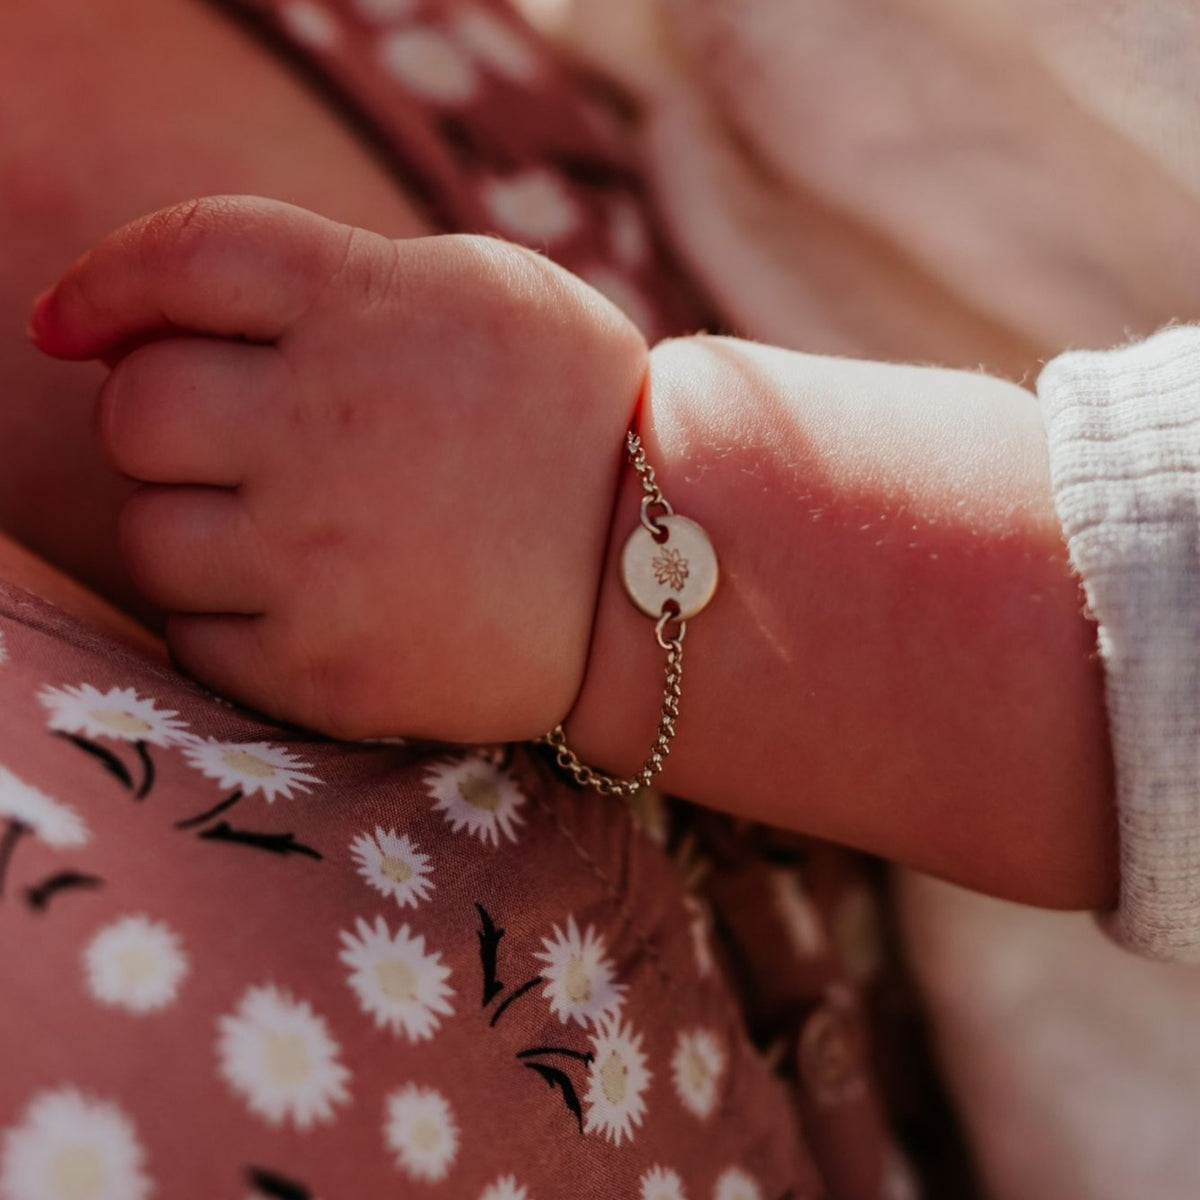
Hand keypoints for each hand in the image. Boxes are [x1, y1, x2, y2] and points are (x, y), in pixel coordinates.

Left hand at [30, 196, 648, 740]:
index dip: (107, 285)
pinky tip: (310, 606)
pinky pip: (194, 638)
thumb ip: (343, 279)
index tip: (74, 325)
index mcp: (366, 305)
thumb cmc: (578, 423)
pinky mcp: (323, 669)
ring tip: (289, 537)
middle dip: (166, 423)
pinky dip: (228, 620)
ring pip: (150, 535)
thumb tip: (183, 309)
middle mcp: (324, 424)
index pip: (179, 260)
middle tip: (237, 449)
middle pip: (137, 410)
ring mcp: (317, 556)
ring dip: (194, 529)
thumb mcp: (486, 296)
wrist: (665, 577)